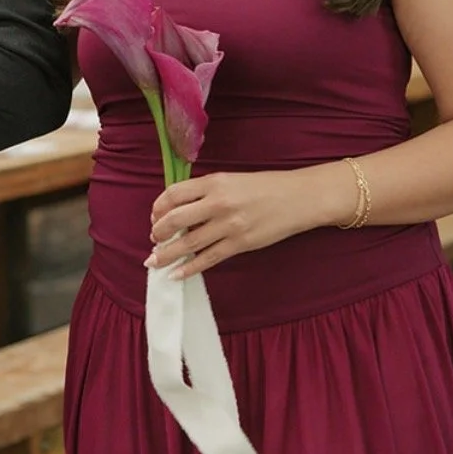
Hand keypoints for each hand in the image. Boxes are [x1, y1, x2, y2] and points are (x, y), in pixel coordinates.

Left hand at [146, 170, 310, 279]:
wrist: (298, 198)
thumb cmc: (265, 187)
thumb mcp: (231, 180)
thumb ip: (205, 191)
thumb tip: (179, 210)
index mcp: (214, 182)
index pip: (174, 194)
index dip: (158, 207)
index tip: (155, 216)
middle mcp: (218, 202)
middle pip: (175, 220)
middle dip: (158, 232)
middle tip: (154, 239)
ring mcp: (229, 225)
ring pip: (188, 243)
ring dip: (167, 254)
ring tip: (154, 261)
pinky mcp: (240, 244)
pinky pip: (208, 259)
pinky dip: (188, 268)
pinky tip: (176, 274)